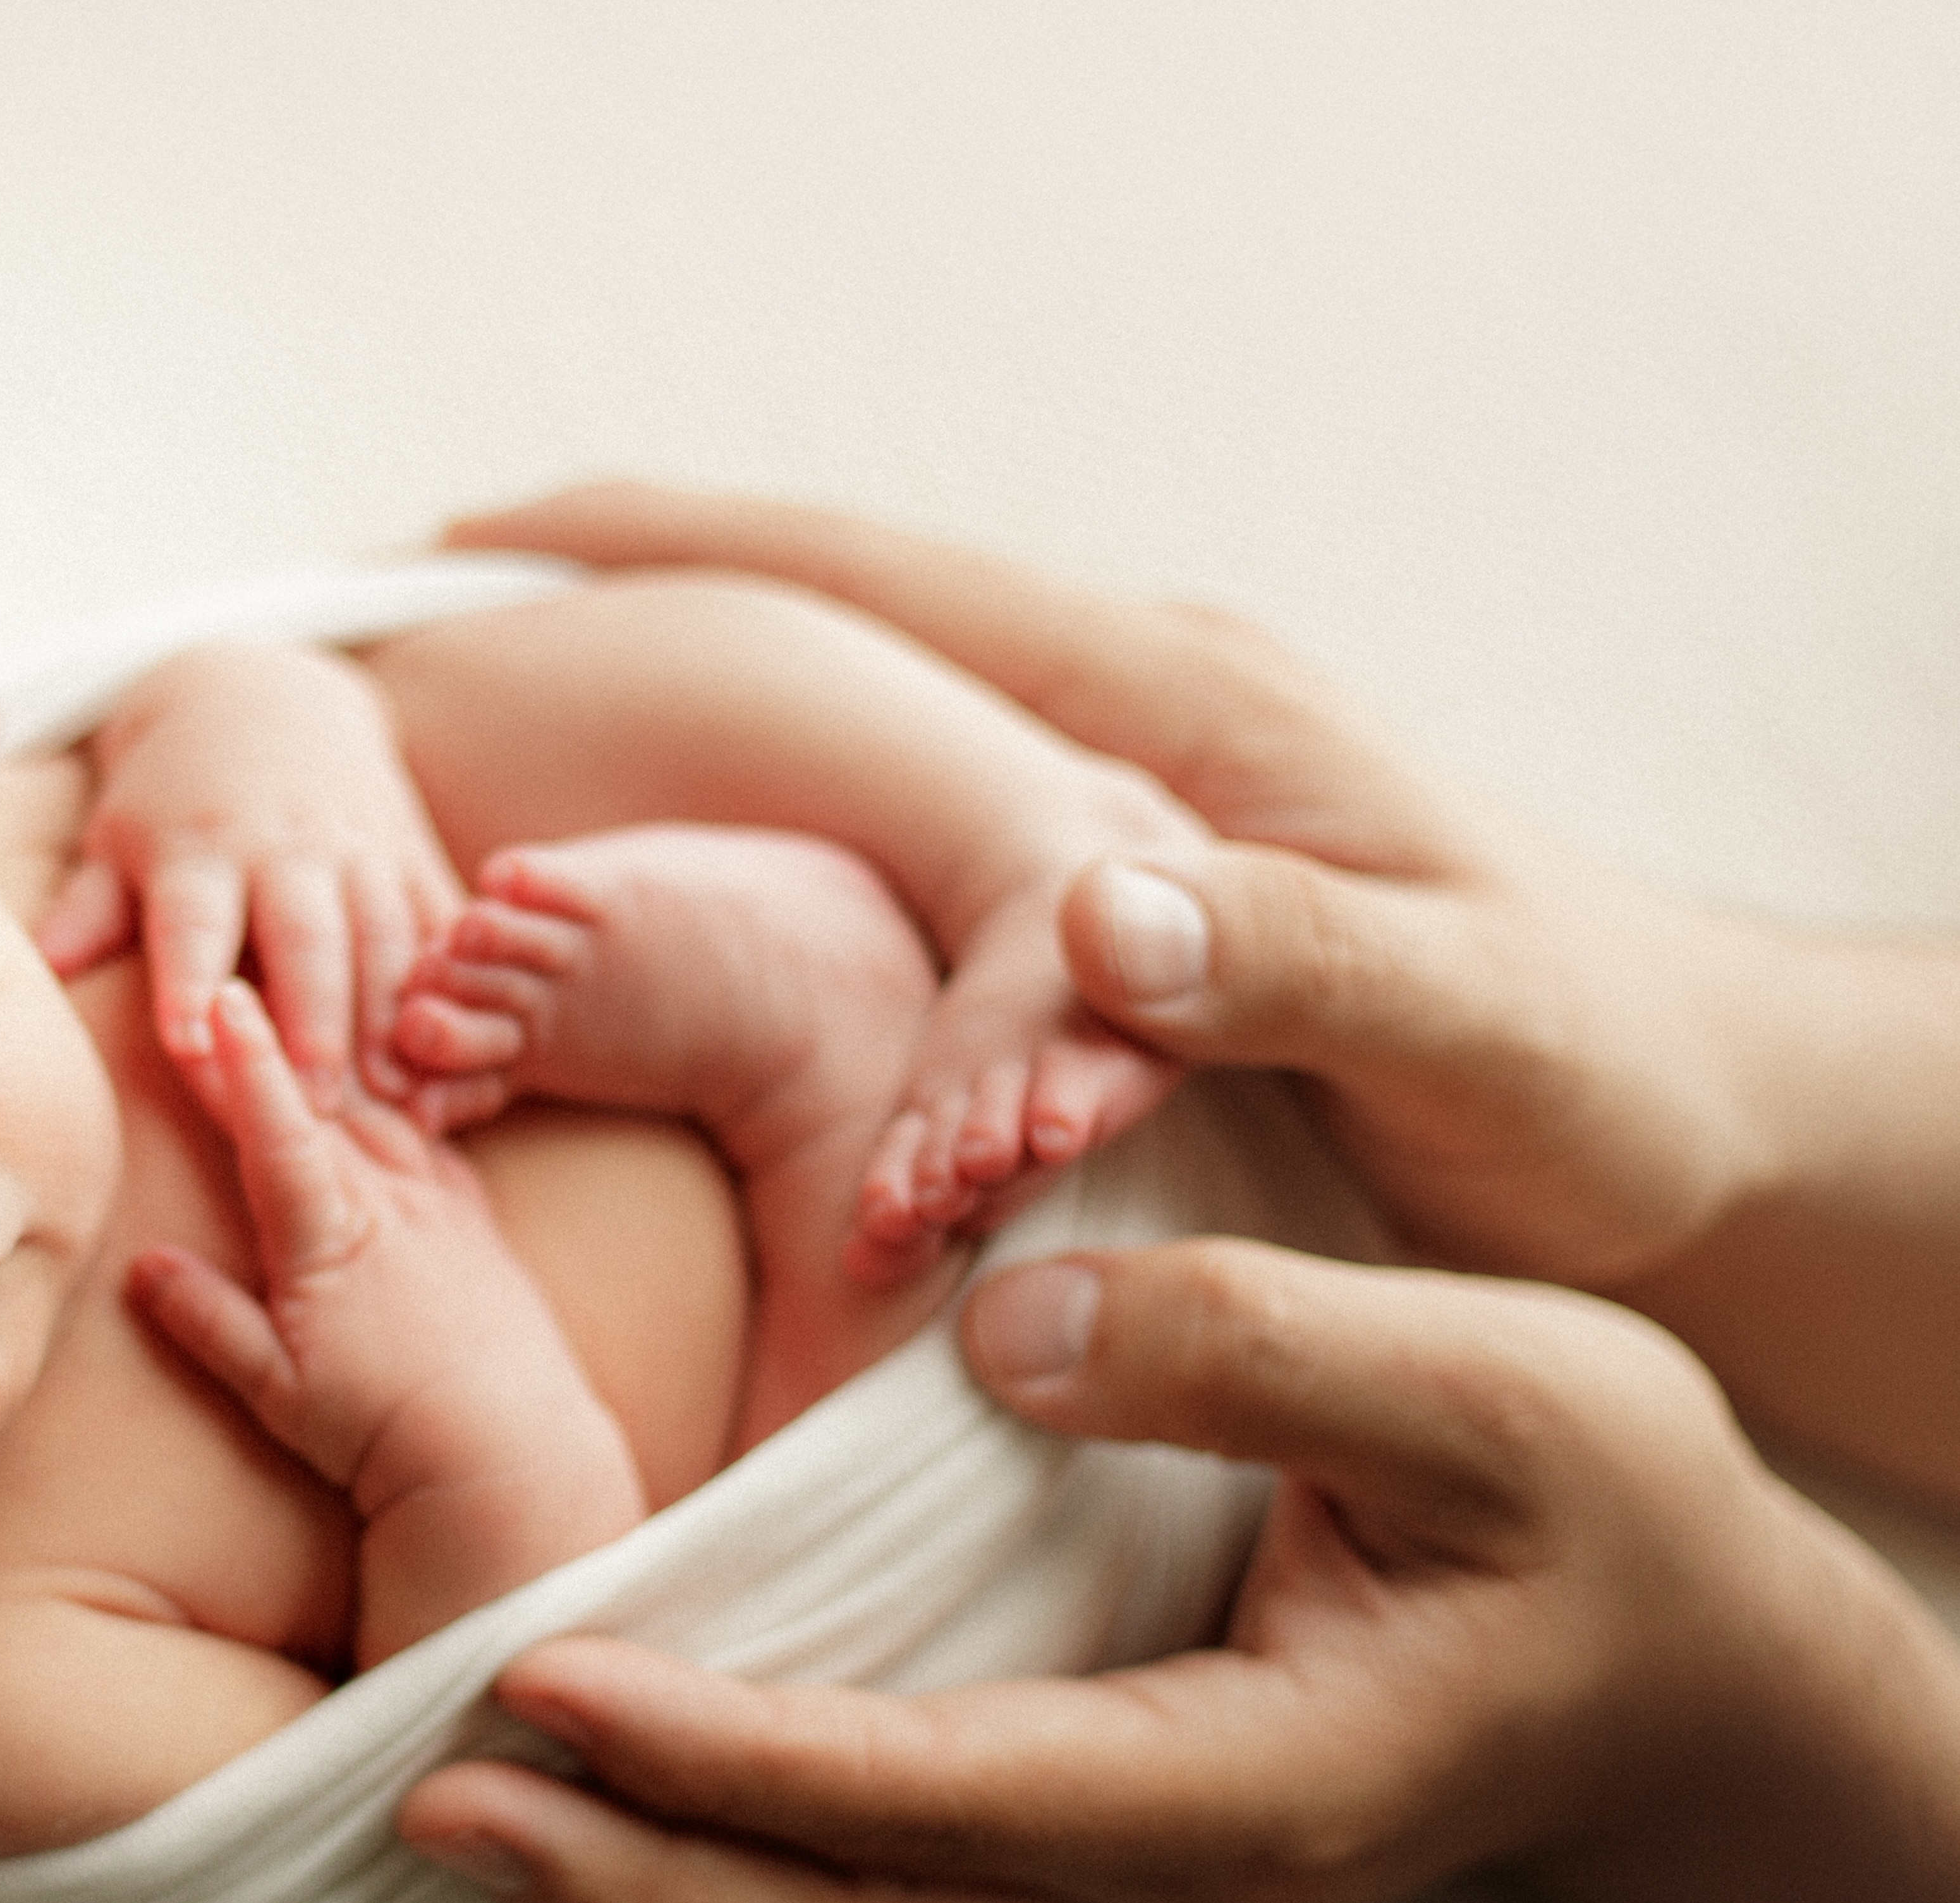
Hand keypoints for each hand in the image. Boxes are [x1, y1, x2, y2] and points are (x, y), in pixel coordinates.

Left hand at [37, 639, 462, 1102]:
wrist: (265, 699)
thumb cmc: (172, 797)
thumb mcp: (118, 838)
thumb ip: (90, 908)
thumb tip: (44, 962)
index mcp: (198, 848)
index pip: (191, 921)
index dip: (189, 981)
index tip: (189, 1045)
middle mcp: (283, 845)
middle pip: (304, 936)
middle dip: (315, 1019)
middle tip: (321, 1105)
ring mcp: (356, 846)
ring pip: (385, 934)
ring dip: (393, 1013)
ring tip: (398, 1092)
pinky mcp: (409, 851)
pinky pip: (439, 919)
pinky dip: (454, 981)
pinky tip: (462, 1042)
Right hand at [126, 982, 639, 1664]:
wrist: (511, 1455)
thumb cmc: (385, 1432)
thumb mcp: (280, 1393)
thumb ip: (208, 1321)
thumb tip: (142, 1267)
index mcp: (331, 1238)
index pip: (276, 1130)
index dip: (243, 1064)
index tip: (218, 998)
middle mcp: (388, 1204)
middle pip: (323, 1098)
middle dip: (276, 1032)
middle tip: (237, 967)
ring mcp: (438, 1206)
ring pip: (381, 1107)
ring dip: (337, 1053)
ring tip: (301, 998)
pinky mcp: (473, 1222)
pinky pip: (433, 1135)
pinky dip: (404, 1095)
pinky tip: (389, 1073)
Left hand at [393, 1239, 1840, 1902]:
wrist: (1678, 1659)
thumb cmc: (1597, 1512)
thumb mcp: (1493, 1382)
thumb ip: (1256, 1347)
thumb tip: (1008, 1330)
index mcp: (1253, 1782)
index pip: (935, 1793)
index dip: (727, 1752)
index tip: (542, 1676)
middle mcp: (1167, 1896)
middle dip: (626, 1885)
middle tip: (418, 1803)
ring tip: (456, 1830)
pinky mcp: (1091, 1882)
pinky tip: (603, 1851)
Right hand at [444, 483, 1759, 1296]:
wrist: (1701, 1118)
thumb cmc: (1598, 1079)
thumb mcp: (1478, 1030)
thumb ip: (1302, 962)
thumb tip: (1096, 913)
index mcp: (1176, 717)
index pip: (875, 582)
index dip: (667, 550)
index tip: (478, 551)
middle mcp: (1130, 723)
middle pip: (827, 621)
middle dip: (628, 617)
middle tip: (435, 658)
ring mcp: (1116, 795)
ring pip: (849, 731)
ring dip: (683, 744)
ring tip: (504, 825)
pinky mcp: (1118, 886)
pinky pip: (893, 832)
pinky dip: (765, 838)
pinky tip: (677, 897)